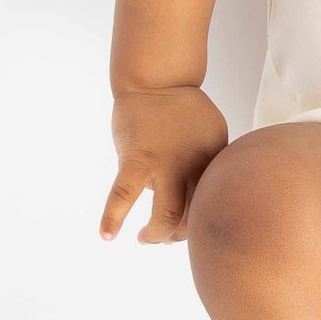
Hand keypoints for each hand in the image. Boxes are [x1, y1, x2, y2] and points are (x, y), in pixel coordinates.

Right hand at [101, 86, 230, 242]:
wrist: (157, 81)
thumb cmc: (183, 112)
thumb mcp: (211, 136)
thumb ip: (208, 167)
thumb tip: (198, 199)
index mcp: (213, 161)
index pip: (213, 203)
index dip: (201, 221)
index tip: (187, 227)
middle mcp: (193, 165)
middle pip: (194, 216)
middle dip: (179, 235)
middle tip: (165, 238)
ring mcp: (165, 164)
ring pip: (166, 215)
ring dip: (155, 235)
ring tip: (145, 238)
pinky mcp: (136, 158)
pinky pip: (123, 194)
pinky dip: (113, 217)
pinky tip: (107, 234)